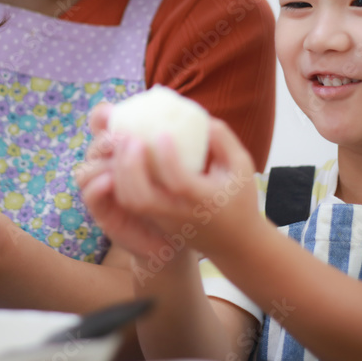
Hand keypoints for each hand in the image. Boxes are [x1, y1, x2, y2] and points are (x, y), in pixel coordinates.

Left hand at [77, 104, 259, 258]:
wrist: (235, 242)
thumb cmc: (238, 197)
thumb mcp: (241, 166)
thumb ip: (223, 140)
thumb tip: (200, 118)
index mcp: (205, 201)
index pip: (180, 183)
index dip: (167, 158)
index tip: (162, 133)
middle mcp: (180, 214)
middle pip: (143, 198)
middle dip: (131, 166)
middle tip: (130, 137)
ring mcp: (164, 221)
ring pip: (131, 201)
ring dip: (121, 172)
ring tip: (122, 142)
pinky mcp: (154, 222)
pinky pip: (129, 201)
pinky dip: (120, 179)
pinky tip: (122, 155)